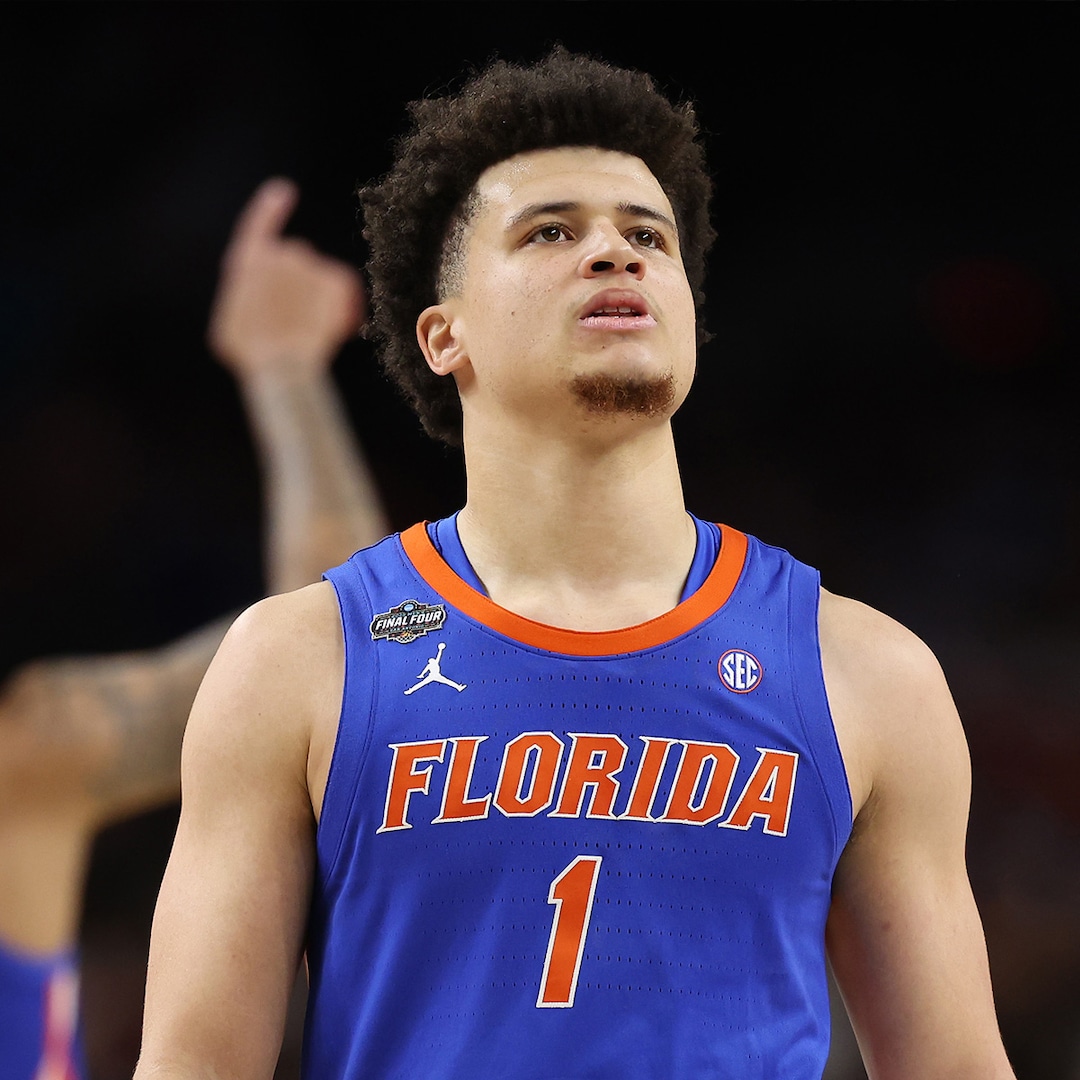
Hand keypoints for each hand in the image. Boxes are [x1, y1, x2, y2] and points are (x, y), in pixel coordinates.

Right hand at [208, 178, 364, 378]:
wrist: (280, 364)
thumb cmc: (249, 352)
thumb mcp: (231, 324)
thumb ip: (247, 301)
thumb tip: (261, 302)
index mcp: (248, 261)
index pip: (260, 225)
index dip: (270, 209)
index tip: (283, 190)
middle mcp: (282, 253)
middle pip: (296, 262)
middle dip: (297, 286)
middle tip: (295, 319)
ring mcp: (311, 265)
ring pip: (320, 279)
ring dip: (317, 299)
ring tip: (309, 332)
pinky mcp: (336, 280)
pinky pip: (345, 288)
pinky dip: (345, 306)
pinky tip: (337, 331)